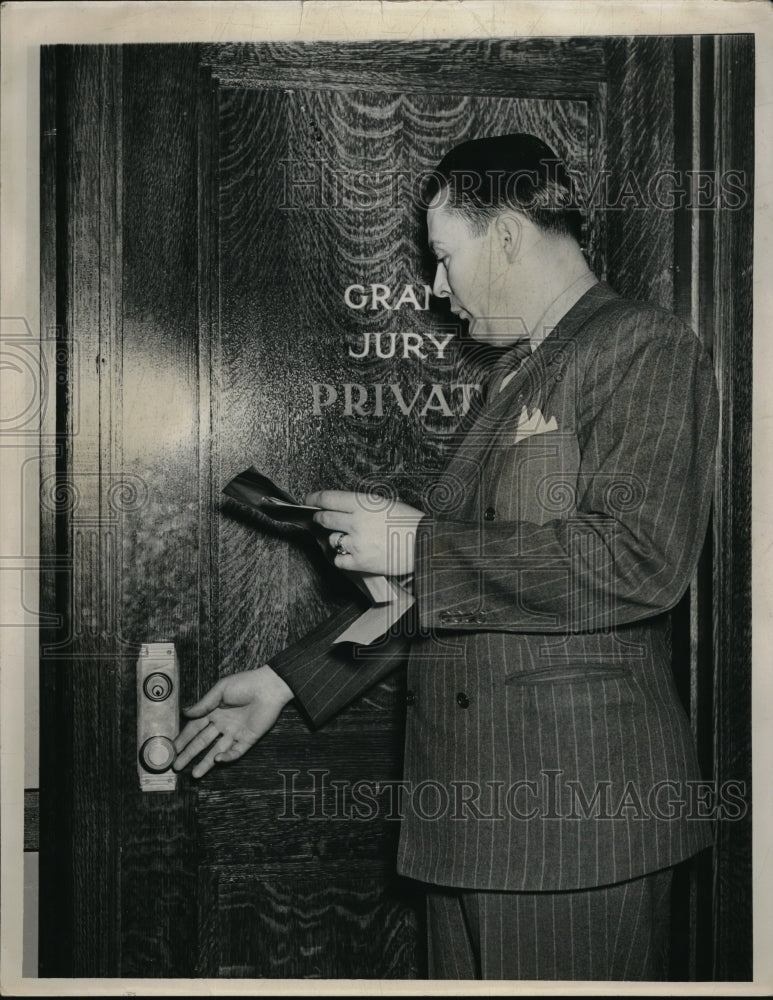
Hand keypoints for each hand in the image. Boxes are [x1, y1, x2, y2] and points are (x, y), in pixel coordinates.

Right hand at [173, 666, 292, 777]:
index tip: (172, 749)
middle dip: (189, 754)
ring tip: (195, 774)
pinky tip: (217, 760)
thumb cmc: (245, 683)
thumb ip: (203, 704)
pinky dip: (227, 757)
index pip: (195, 728)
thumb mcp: (220, 689)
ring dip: (206, 762)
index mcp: (214, 711)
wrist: (269, 687)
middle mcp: (222, 724)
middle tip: (177, 766)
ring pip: (217, 751)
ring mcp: (235, 733)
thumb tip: (185, 712)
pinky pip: (236, 752)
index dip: (184, 738)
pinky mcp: (248, 739)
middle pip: (202, 742)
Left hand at [306, 489, 424, 575]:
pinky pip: (339, 560)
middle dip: (321, 519)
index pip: (328, 498)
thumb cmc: (409, 523)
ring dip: (337, 539)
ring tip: (351, 540)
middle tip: (322, 519)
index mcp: (363, 503)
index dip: (314, 499)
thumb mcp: (384, 503)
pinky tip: (352, 554)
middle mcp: (356, 521)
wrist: (425, 544)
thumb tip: (339, 507)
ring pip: (331, 540)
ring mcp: (356, 543)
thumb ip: (360, 505)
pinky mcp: (360, 562)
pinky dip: (342, 557)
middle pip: (325, 518)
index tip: (309, 500)